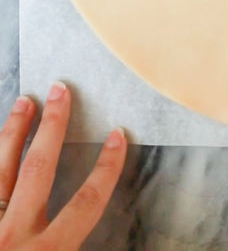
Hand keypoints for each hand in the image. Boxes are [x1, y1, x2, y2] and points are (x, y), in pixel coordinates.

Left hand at [0, 83, 125, 249]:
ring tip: (24, 101)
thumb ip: (72, 246)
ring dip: (12, 133)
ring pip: (0, 170)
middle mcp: (15, 235)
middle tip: (60, 90)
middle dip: (53, 126)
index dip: (106, 168)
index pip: (86, 203)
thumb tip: (84, 224)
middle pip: (39, 168)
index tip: (118, 136)